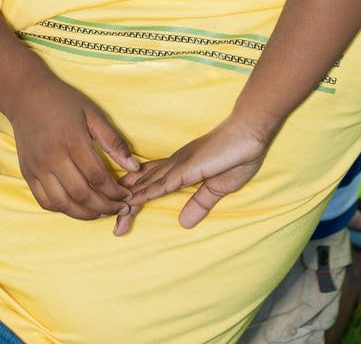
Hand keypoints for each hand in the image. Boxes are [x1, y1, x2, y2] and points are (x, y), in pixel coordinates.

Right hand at [9, 70, 137, 219]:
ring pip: (63, 203)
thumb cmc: (64, 101)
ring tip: (101, 212)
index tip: (126, 195)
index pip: (98, 177)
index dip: (115, 191)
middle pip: (82, 195)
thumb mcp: (93, 114)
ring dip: (85, 214)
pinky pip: (45, 201)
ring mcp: (37, 167)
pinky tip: (76, 206)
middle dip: (105, 207)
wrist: (27, 95)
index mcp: (72, 141)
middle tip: (119, 209)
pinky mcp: (27, 172)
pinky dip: (62, 209)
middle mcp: (53, 158)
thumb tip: (134, 167)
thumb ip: (114, 141)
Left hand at [117, 117, 266, 231]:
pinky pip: (162, 183)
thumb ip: (200, 203)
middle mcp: (174, 164)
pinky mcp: (186, 167)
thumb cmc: (237, 156)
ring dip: (130, 201)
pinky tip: (132, 200)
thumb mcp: (217, 188)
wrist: (249, 134)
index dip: (137, 199)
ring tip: (112, 217)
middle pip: (143, 186)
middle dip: (126, 204)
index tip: (123, 216)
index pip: (152, 185)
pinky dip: (145, 193)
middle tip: (112, 225)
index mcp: (180, 168)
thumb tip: (184, 223)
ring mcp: (178, 164)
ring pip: (148, 185)